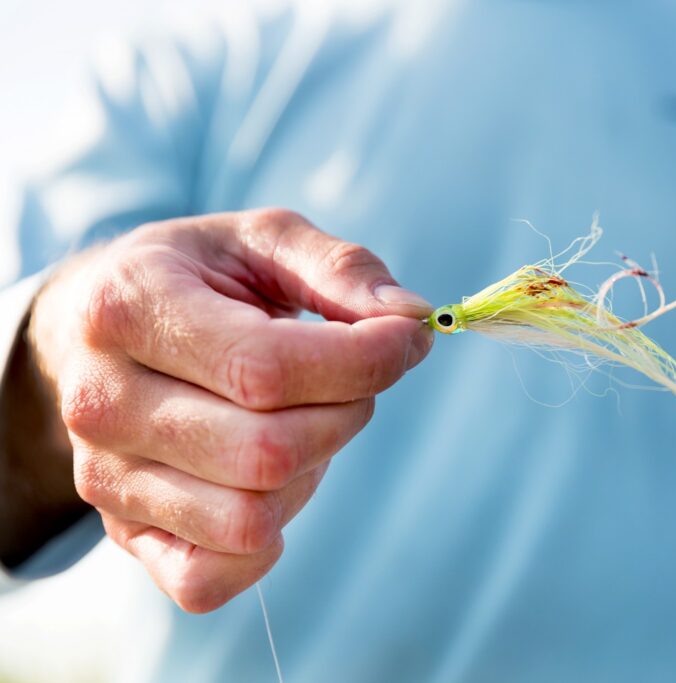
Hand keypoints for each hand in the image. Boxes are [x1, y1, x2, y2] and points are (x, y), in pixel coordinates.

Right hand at [27, 208, 432, 611]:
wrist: (98, 330)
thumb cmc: (198, 278)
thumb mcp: (263, 240)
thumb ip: (340, 269)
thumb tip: (409, 317)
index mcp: (128, 309)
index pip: (265, 369)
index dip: (364, 361)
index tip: (408, 338)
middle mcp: (102, 401)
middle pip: (267, 452)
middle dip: (346, 412)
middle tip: (350, 378)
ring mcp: (107, 477)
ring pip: (250, 520)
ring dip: (311, 470)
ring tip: (301, 420)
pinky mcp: (125, 532)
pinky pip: (208, 581)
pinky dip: (266, 543)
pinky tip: (272, 483)